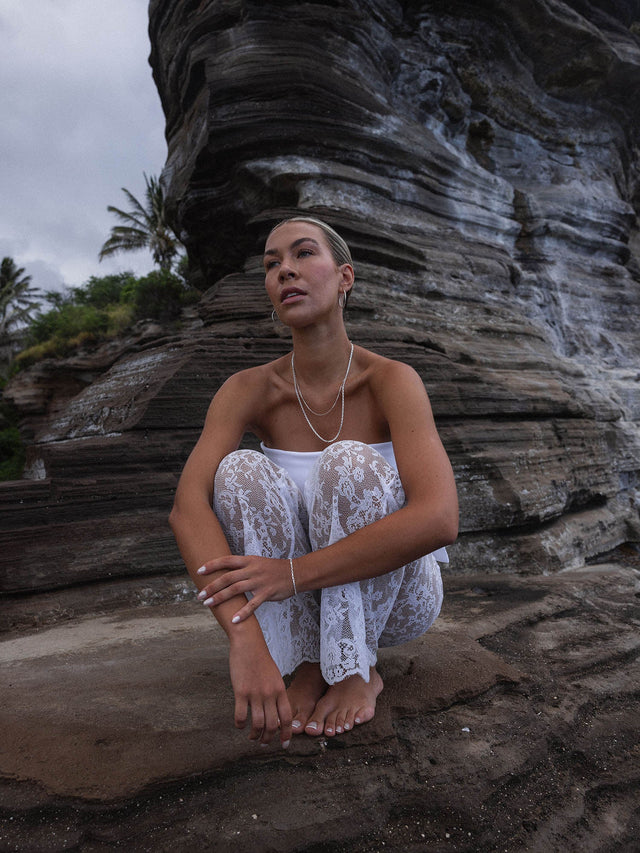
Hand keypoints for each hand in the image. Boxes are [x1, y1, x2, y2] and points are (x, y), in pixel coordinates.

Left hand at [197, 554, 294, 622]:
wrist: (296, 573)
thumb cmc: (274, 569)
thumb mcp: (257, 563)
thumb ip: (242, 567)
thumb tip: (224, 573)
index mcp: (249, 561)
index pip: (226, 561)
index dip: (212, 565)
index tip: (199, 571)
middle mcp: (252, 570)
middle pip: (227, 577)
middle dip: (212, 586)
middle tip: (200, 595)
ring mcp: (259, 581)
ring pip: (236, 590)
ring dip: (220, 598)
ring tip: (208, 604)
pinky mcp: (267, 593)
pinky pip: (253, 604)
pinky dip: (242, 613)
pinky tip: (233, 620)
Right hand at [228, 632, 291, 747]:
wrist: (249, 644)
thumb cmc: (261, 660)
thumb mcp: (275, 676)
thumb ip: (277, 693)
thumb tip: (276, 711)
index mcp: (280, 690)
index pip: (286, 718)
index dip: (286, 734)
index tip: (284, 743)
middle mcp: (269, 694)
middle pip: (272, 725)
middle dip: (268, 738)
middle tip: (264, 743)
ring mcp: (255, 694)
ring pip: (257, 724)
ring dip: (255, 735)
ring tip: (252, 737)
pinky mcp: (240, 692)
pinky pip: (240, 715)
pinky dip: (240, 724)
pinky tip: (239, 725)